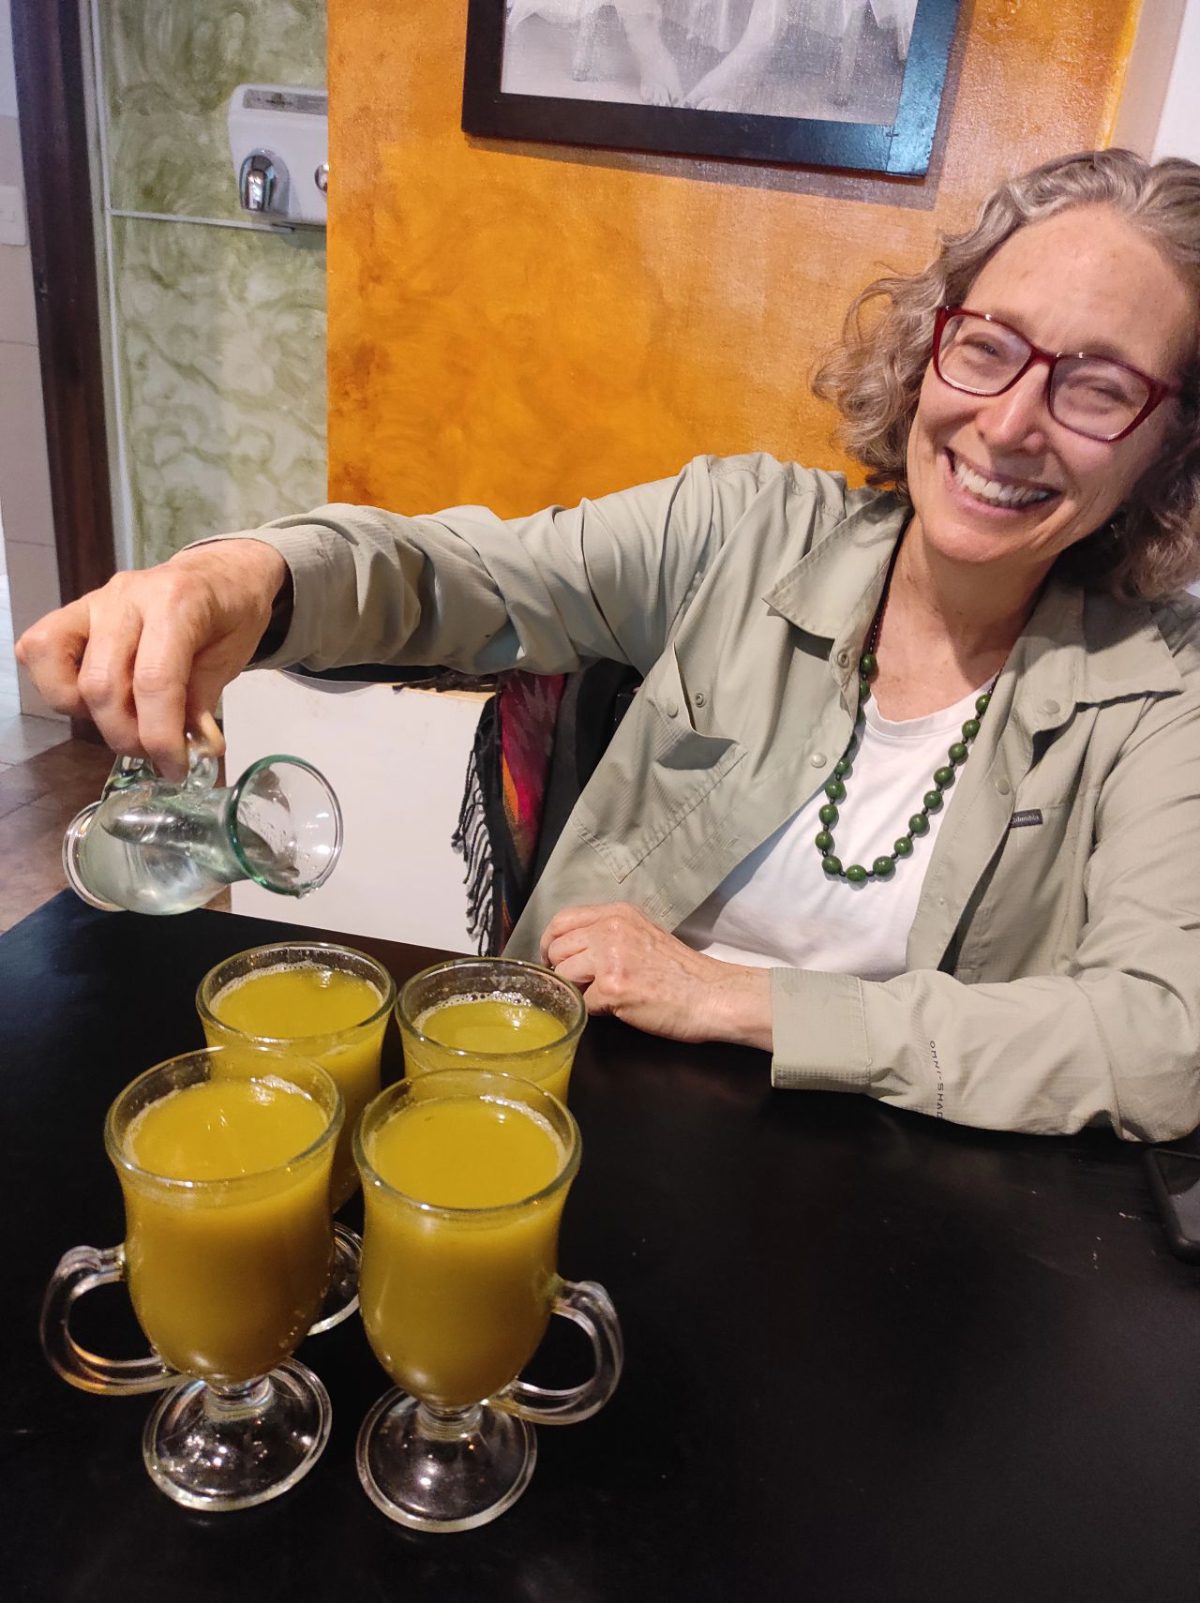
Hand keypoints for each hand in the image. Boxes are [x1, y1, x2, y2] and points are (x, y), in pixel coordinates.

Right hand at [15, 540, 287, 777]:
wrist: (219, 574)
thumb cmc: (229, 615)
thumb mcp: (232, 657)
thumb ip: (205, 701)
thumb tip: (196, 749)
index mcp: (176, 603)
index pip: (154, 681)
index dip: (160, 736)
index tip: (175, 768)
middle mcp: (126, 597)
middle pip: (103, 684)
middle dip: (127, 735)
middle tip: (155, 752)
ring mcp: (93, 601)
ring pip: (60, 671)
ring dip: (92, 716)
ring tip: (128, 724)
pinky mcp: (72, 612)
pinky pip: (40, 650)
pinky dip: (60, 687)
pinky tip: (97, 700)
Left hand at [539, 902, 772, 1050]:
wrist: (711, 995)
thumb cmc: (680, 971)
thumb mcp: (642, 933)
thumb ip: (608, 932)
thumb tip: (570, 948)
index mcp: (617, 912)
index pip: (562, 919)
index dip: (551, 942)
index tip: (553, 959)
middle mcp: (610, 928)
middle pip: (557, 948)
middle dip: (562, 970)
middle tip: (580, 984)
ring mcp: (610, 957)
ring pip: (563, 975)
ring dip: (576, 990)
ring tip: (602, 996)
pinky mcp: (612, 987)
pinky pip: (582, 1002)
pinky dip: (595, 1010)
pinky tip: (617, 1008)